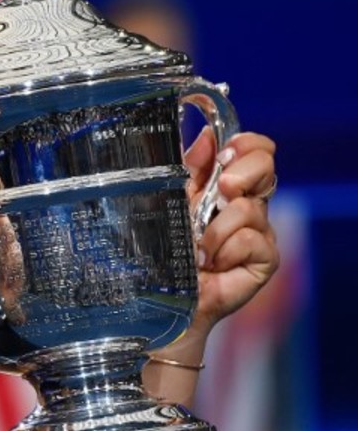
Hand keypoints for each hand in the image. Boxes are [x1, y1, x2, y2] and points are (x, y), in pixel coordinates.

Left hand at [184, 128, 279, 334]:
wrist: (164, 294)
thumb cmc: (164, 249)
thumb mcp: (172, 199)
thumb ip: (191, 168)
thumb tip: (208, 135)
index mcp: (228, 186)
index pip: (258, 150)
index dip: (247, 144)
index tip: (226, 153)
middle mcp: (249, 205)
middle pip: (266, 166)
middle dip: (240, 174)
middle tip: (219, 193)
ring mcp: (261, 231)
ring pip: (249, 208)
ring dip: (215, 228)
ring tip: (198, 249)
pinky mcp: (266, 258)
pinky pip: (252, 239)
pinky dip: (224, 251)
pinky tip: (212, 265)